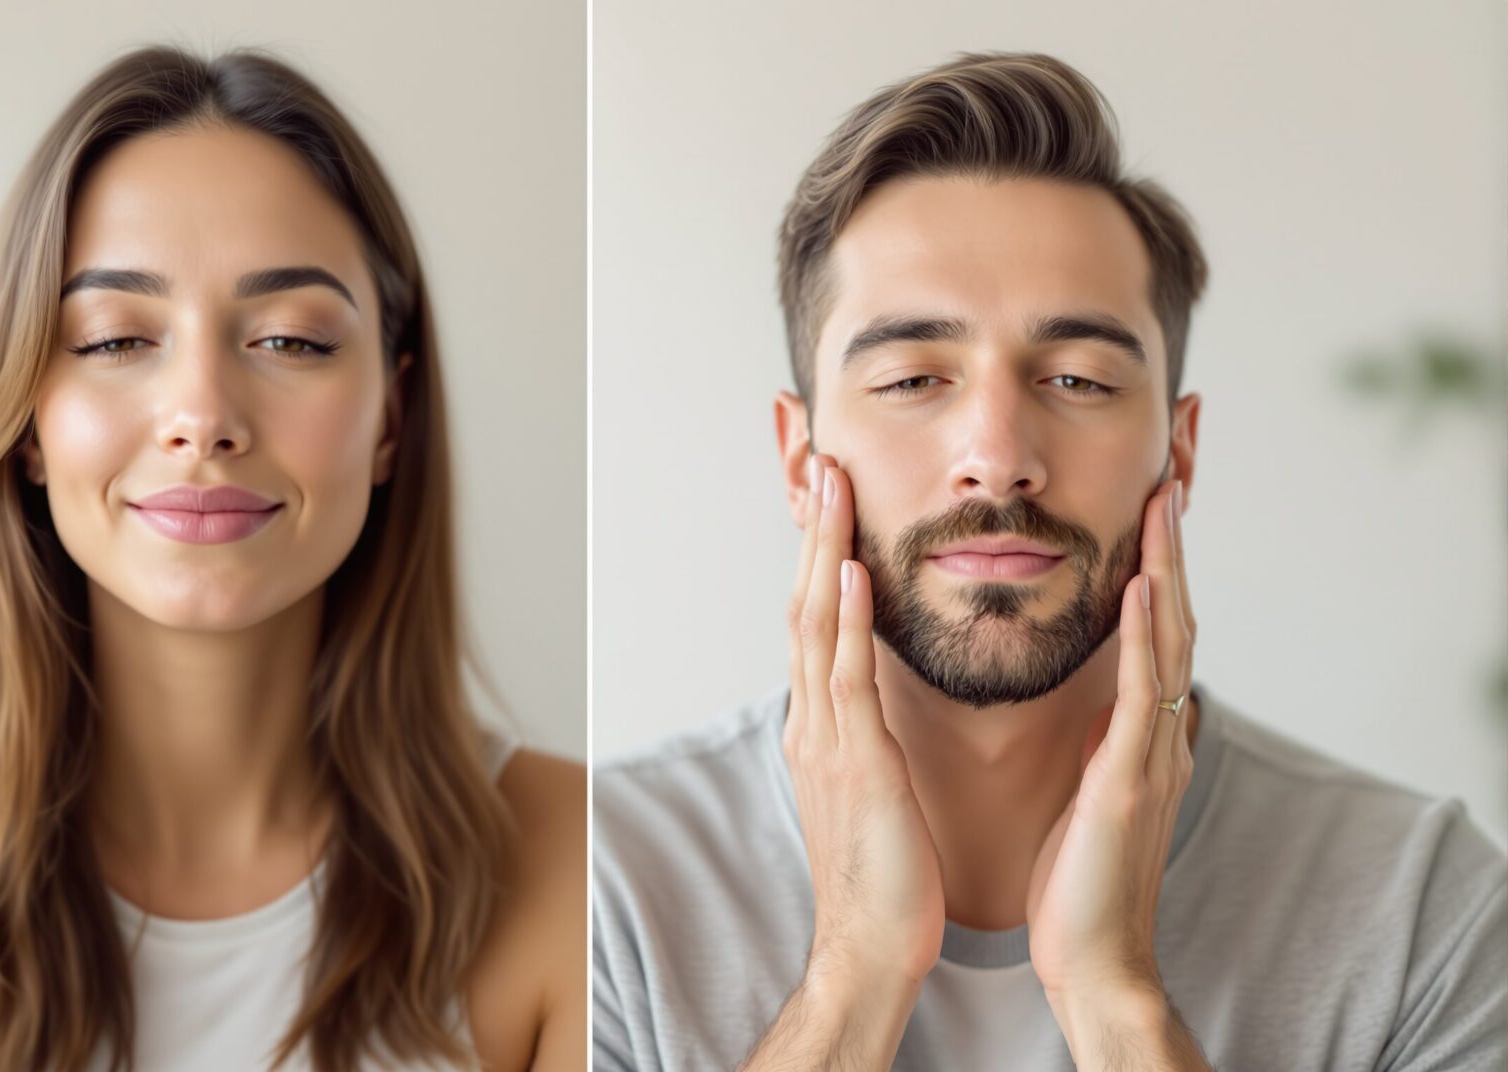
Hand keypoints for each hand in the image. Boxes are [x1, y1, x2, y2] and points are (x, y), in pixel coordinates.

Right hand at [783, 454, 944, 990]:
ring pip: (814, 625)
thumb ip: (871, 739)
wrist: (869, 949)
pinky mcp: (855, 762)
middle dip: (813, 533)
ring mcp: (826, 740)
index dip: (821, 557)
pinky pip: (845, 677)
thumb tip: (881, 704)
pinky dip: (843, 618)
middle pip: (803, 606)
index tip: (834, 501)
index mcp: (822, 730)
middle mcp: (813, 724)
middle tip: (823, 465)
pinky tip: (850, 571)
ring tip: (831, 488)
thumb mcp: (874, 792)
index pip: (815, 624)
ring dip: (823, 550)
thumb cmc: (886, 880)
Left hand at [1024, 479, 1196, 1010]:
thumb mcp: (1094, 793)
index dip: (1157, 567)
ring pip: (1170, 641)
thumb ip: (1110, 745)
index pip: (1153, 631)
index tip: (1150, 505)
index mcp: (1139, 734)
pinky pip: (1142, 695)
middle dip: (1172, 548)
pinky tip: (1144, 589)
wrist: (1091, 960)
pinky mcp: (1131, 780)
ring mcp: (1150, 753)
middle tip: (1171, 475)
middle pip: (1173, 618)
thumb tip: (1120, 706)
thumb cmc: (1080, 882)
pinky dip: (1147, 637)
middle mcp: (1156, 733)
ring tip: (1164, 501)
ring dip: (1168, 568)